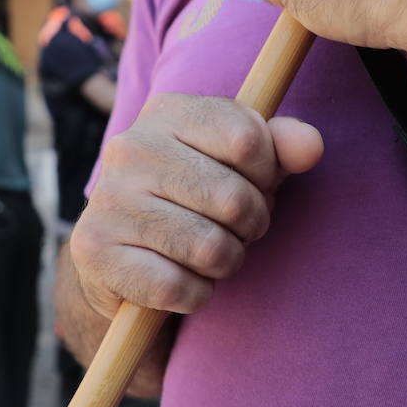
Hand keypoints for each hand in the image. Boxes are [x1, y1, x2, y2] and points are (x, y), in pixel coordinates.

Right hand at [68, 93, 323, 319]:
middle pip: (234, 199)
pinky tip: (181, 278)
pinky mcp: (95, 251)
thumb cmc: (196, 197)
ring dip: (226, 262)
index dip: (267, 173)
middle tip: (236, 228)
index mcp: (167, 112)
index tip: (254, 183)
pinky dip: (196, 294)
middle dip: (252, 224)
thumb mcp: (242, 163)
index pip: (247, 140)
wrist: (121, 252)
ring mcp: (108, 199)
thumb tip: (311, 146)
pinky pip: (178, 288)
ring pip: (210, 248)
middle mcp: (130, 148)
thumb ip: (281, 147)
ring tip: (211, 252)